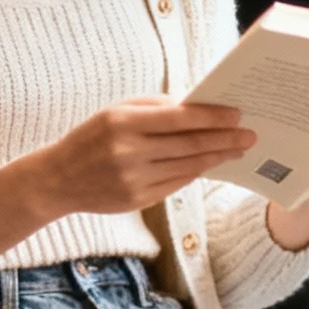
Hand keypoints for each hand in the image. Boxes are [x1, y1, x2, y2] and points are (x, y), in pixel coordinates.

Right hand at [38, 97, 255, 216]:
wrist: (59, 179)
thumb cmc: (92, 137)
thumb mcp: (116, 111)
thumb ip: (155, 108)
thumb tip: (198, 108)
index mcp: (124, 123)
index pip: (180, 118)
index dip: (212, 117)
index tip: (236, 114)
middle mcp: (130, 153)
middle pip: (190, 145)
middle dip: (225, 139)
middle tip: (250, 134)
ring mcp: (135, 180)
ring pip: (189, 166)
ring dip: (217, 157)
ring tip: (237, 149)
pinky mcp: (139, 200)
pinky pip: (177, 183)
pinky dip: (196, 171)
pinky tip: (210, 163)